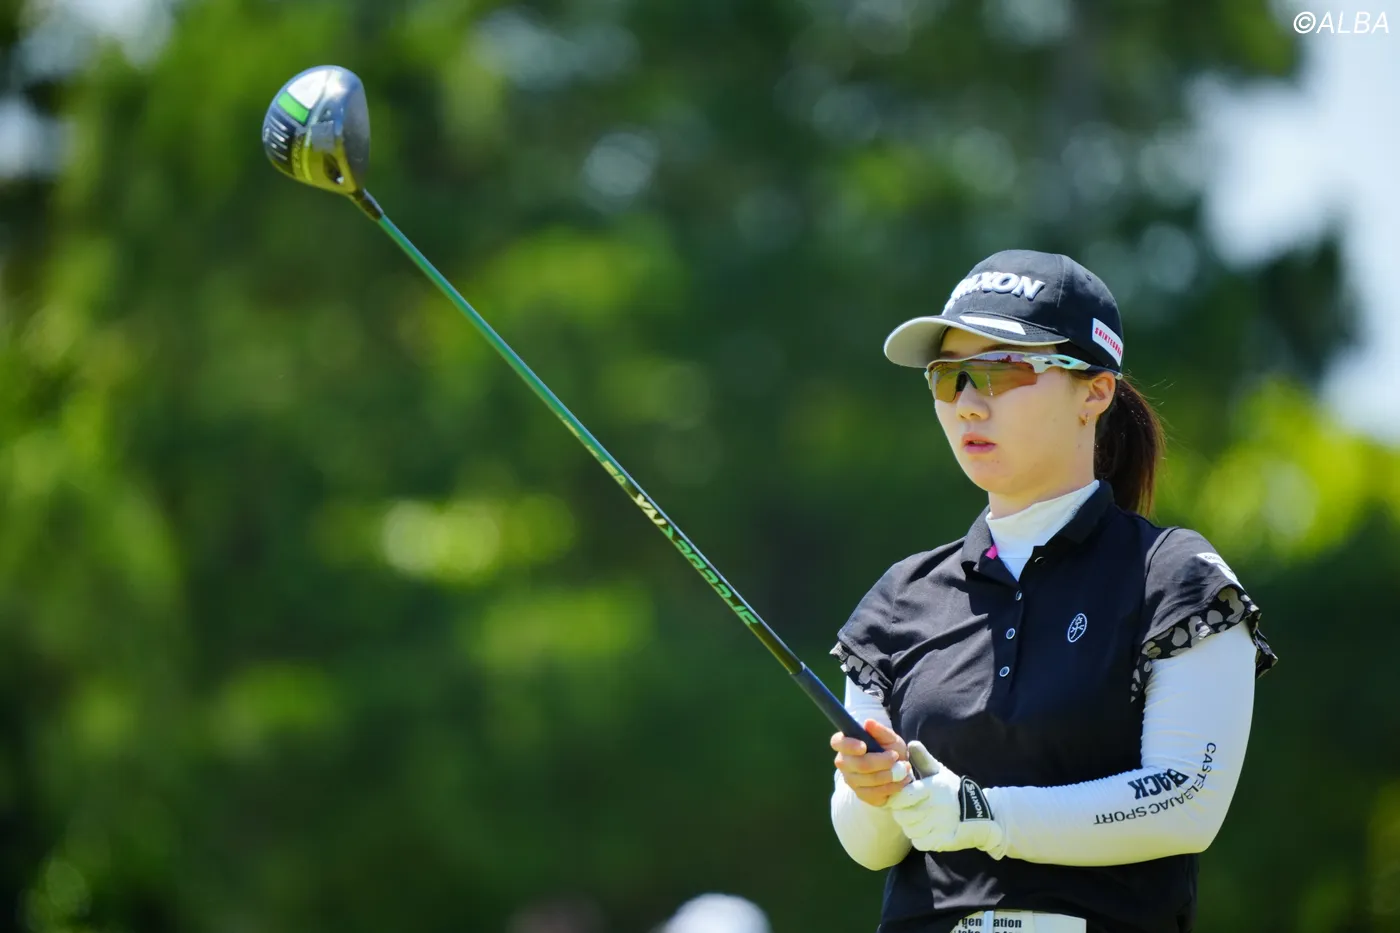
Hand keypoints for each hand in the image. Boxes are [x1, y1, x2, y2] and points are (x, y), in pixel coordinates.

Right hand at [830, 719, 913, 806]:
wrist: (898, 769)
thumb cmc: (889, 749)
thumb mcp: (889, 738)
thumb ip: (880, 731)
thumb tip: (868, 723)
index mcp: (845, 744)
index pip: (838, 743)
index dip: (849, 746)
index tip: (864, 747)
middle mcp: (844, 763)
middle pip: (859, 765)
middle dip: (882, 762)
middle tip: (896, 756)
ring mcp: (851, 780)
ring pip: (870, 780)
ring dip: (891, 775)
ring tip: (904, 768)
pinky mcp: (861, 795)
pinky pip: (876, 793)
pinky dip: (892, 787)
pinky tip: (901, 780)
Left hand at [886, 741, 1005, 857]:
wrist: (979, 813)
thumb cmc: (952, 789)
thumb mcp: (939, 772)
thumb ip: (923, 759)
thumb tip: (911, 743)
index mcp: (932, 789)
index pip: (902, 797)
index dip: (896, 799)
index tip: (897, 799)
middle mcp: (934, 808)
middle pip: (902, 816)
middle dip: (902, 814)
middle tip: (908, 810)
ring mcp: (938, 826)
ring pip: (909, 830)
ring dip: (910, 826)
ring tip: (919, 820)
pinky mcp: (941, 841)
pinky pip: (919, 842)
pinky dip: (919, 838)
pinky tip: (926, 831)